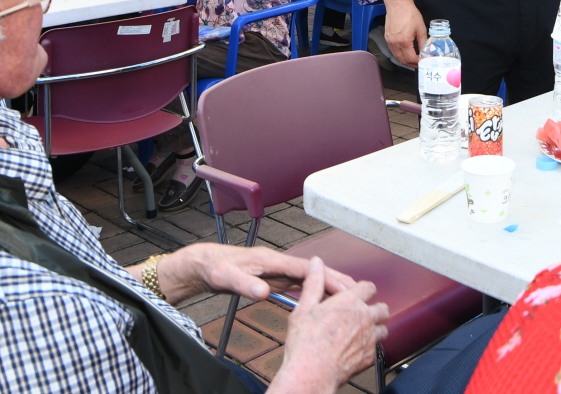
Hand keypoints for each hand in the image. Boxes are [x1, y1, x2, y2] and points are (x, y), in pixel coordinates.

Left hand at [150, 243, 358, 304]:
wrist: (201, 264)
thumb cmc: (213, 268)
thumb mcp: (225, 278)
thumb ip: (244, 284)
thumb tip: (263, 292)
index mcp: (271, 261)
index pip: (307, 270)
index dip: (328, 278)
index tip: (346, 287)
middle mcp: (277, 263)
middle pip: (315, 271)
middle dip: (337, 279)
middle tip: (359, 291)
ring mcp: (276, 270)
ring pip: (310, 278)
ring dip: (329, 285)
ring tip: (350, 296)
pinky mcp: (272, 278)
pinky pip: (301, 284)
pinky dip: (315, 290)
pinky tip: (323, 300)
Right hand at [272, 257, 388, 393]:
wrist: (311, 373)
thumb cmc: (306, 344)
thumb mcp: (304, 308)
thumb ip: (314, 283)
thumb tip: (316, 263)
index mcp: (349, 303)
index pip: (368, 287)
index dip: (364, 289)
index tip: (360, 293)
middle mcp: (364, 318)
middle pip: (382, 308)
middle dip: (374, 309)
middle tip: (363, 314)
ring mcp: (369, 338)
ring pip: (383, 328)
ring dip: (375, 328)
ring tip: (363, 332)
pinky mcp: (369, 357)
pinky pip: (377, 349)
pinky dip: (370, 348)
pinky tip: (358, 349)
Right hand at [384, 0, 426, 67]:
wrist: (398, 4)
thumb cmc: (410, 14)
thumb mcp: (420, 28)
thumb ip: (423, 42)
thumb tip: (426, 52)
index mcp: (404, 41)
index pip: (410, 59)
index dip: (417, 62)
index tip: (423, 61)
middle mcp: (394, 43)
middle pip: (402, 60)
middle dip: (411, 64)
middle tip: (418, 64)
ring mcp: (389, 41)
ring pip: (396, 57)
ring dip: (404, 60)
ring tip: (413, 60)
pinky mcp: (386, 38)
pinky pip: (393, 50)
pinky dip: (399, 54)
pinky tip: (405, 53)